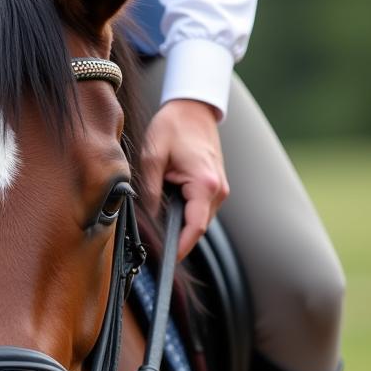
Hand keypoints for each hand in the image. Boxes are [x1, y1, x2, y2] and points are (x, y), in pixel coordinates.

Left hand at [140, 99, 229, 259]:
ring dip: (182, 226)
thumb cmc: (173, 127)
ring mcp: (220, 188)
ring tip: (161, 229)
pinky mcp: (215, 186)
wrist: (193, 107)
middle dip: (179, 239)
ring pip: (200, 220)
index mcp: (204, 184)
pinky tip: (170, 211)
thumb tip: (150, 216)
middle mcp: (218, 189)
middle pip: (198, 227)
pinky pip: (201, 209)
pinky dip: (187, 215)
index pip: (196, 227)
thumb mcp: (152, 156)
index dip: (182, 248)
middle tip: (157, 251)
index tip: (169, 262)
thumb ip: (150, 189)